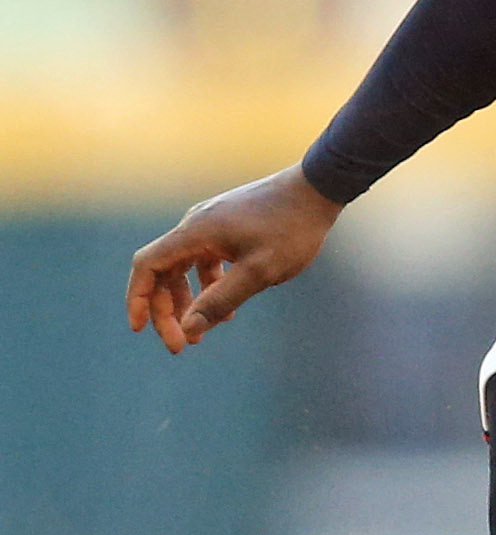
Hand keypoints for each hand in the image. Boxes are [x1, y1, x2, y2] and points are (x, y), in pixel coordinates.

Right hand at [124, 166, 341, 354]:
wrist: (319, 189)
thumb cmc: (292, 228)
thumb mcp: (260, 271)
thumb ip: (222, 300)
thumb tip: (189, 329)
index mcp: (195, 232)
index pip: (147, 266)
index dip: (138, 299)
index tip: (139, 329)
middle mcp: (195, 225)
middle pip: (164, 272)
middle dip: (168, 310)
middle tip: (181, 345)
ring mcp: (211, 225)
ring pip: (185, 269)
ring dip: (189, 301)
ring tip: (201, 333)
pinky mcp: (228, 228)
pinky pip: (206, 261)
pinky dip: (210, 286)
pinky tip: (229, 311)